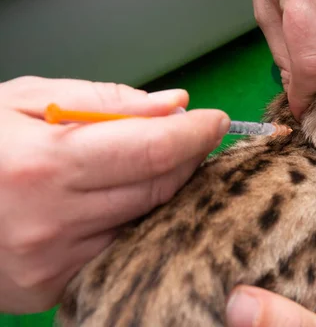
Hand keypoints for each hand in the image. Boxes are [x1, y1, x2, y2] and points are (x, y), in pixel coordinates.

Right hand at [0, 76, 229, 312]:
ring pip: (146, 222)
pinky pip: (120, 250)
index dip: (195, 133)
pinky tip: (128, 201)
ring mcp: (51, 263)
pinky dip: (137, 223)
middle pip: (158, 188)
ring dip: (166, 192)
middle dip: (186, 159)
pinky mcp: (50, 287)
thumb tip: (175, 106)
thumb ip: (107, 101)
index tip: (216, 120)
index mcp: (44, 164)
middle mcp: (50, 220)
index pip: (152, 149)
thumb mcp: (27, 100)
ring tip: (157, 165)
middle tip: (190, 139)